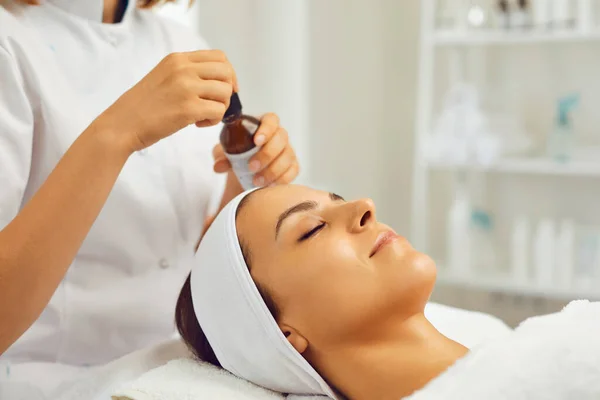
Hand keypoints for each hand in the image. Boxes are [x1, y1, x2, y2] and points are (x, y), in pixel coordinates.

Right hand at [95, 50, 237, 152]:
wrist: (121, 125)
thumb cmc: (142, 106)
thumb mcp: (164, 76)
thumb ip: (187, 73)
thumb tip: (219, 81)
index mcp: (177, 59)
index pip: (219, 57)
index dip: (229, 74)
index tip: (226, 89)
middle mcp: (183, 69)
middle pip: (226, 73)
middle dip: (228, 92)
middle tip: (215, 105)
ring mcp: (186, 88)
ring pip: (225, 93)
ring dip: (220, 108)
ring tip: (203, 116)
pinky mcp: (188, 109)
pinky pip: (218, 111)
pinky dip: (213, 121)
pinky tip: (197, 124)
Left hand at [212, 113, 299, 185]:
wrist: (245, 171)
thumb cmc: (237, 154)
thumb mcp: (225, 152)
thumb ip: (220, 155)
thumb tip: (218, 166)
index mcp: (263, 125)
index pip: (271, 120)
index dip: (266, 129)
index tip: (256, 141)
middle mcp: (279, 136)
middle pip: (282, 138)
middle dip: (267, 154)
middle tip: (251, 167)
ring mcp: (288, 151)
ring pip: (288, 156)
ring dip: (273, 170)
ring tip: (256, 181)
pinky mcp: (292, 166)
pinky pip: (293, 171)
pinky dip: (282, 179)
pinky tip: (269, 185)